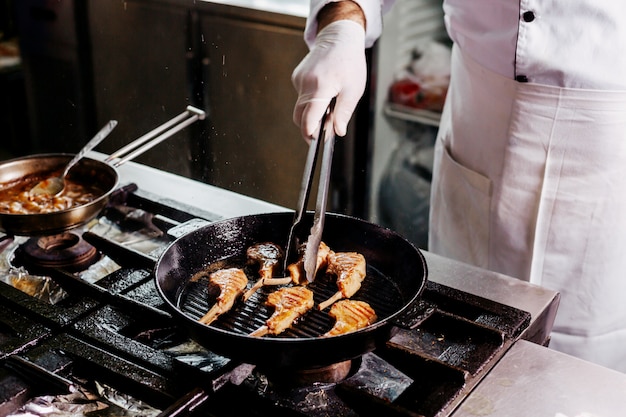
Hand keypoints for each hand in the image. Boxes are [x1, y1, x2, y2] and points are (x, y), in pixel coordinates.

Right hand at [291, 20, 365, 139]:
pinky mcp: (296, 77)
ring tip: (329, 107)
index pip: (308, 118)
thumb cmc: (349, 62)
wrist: (339, 38)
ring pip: (300, 106)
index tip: (315, 141)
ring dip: (311, 113)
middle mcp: (305, 83)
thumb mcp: (353, 90)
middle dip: (309, 127)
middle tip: (325, 130)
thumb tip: (337, 132)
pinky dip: (310, 101)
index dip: (310, 133)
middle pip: (299, 116)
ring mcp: (299, 79)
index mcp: (321, 87)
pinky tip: (324, 93)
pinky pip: (301, 96)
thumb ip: (343, 113)